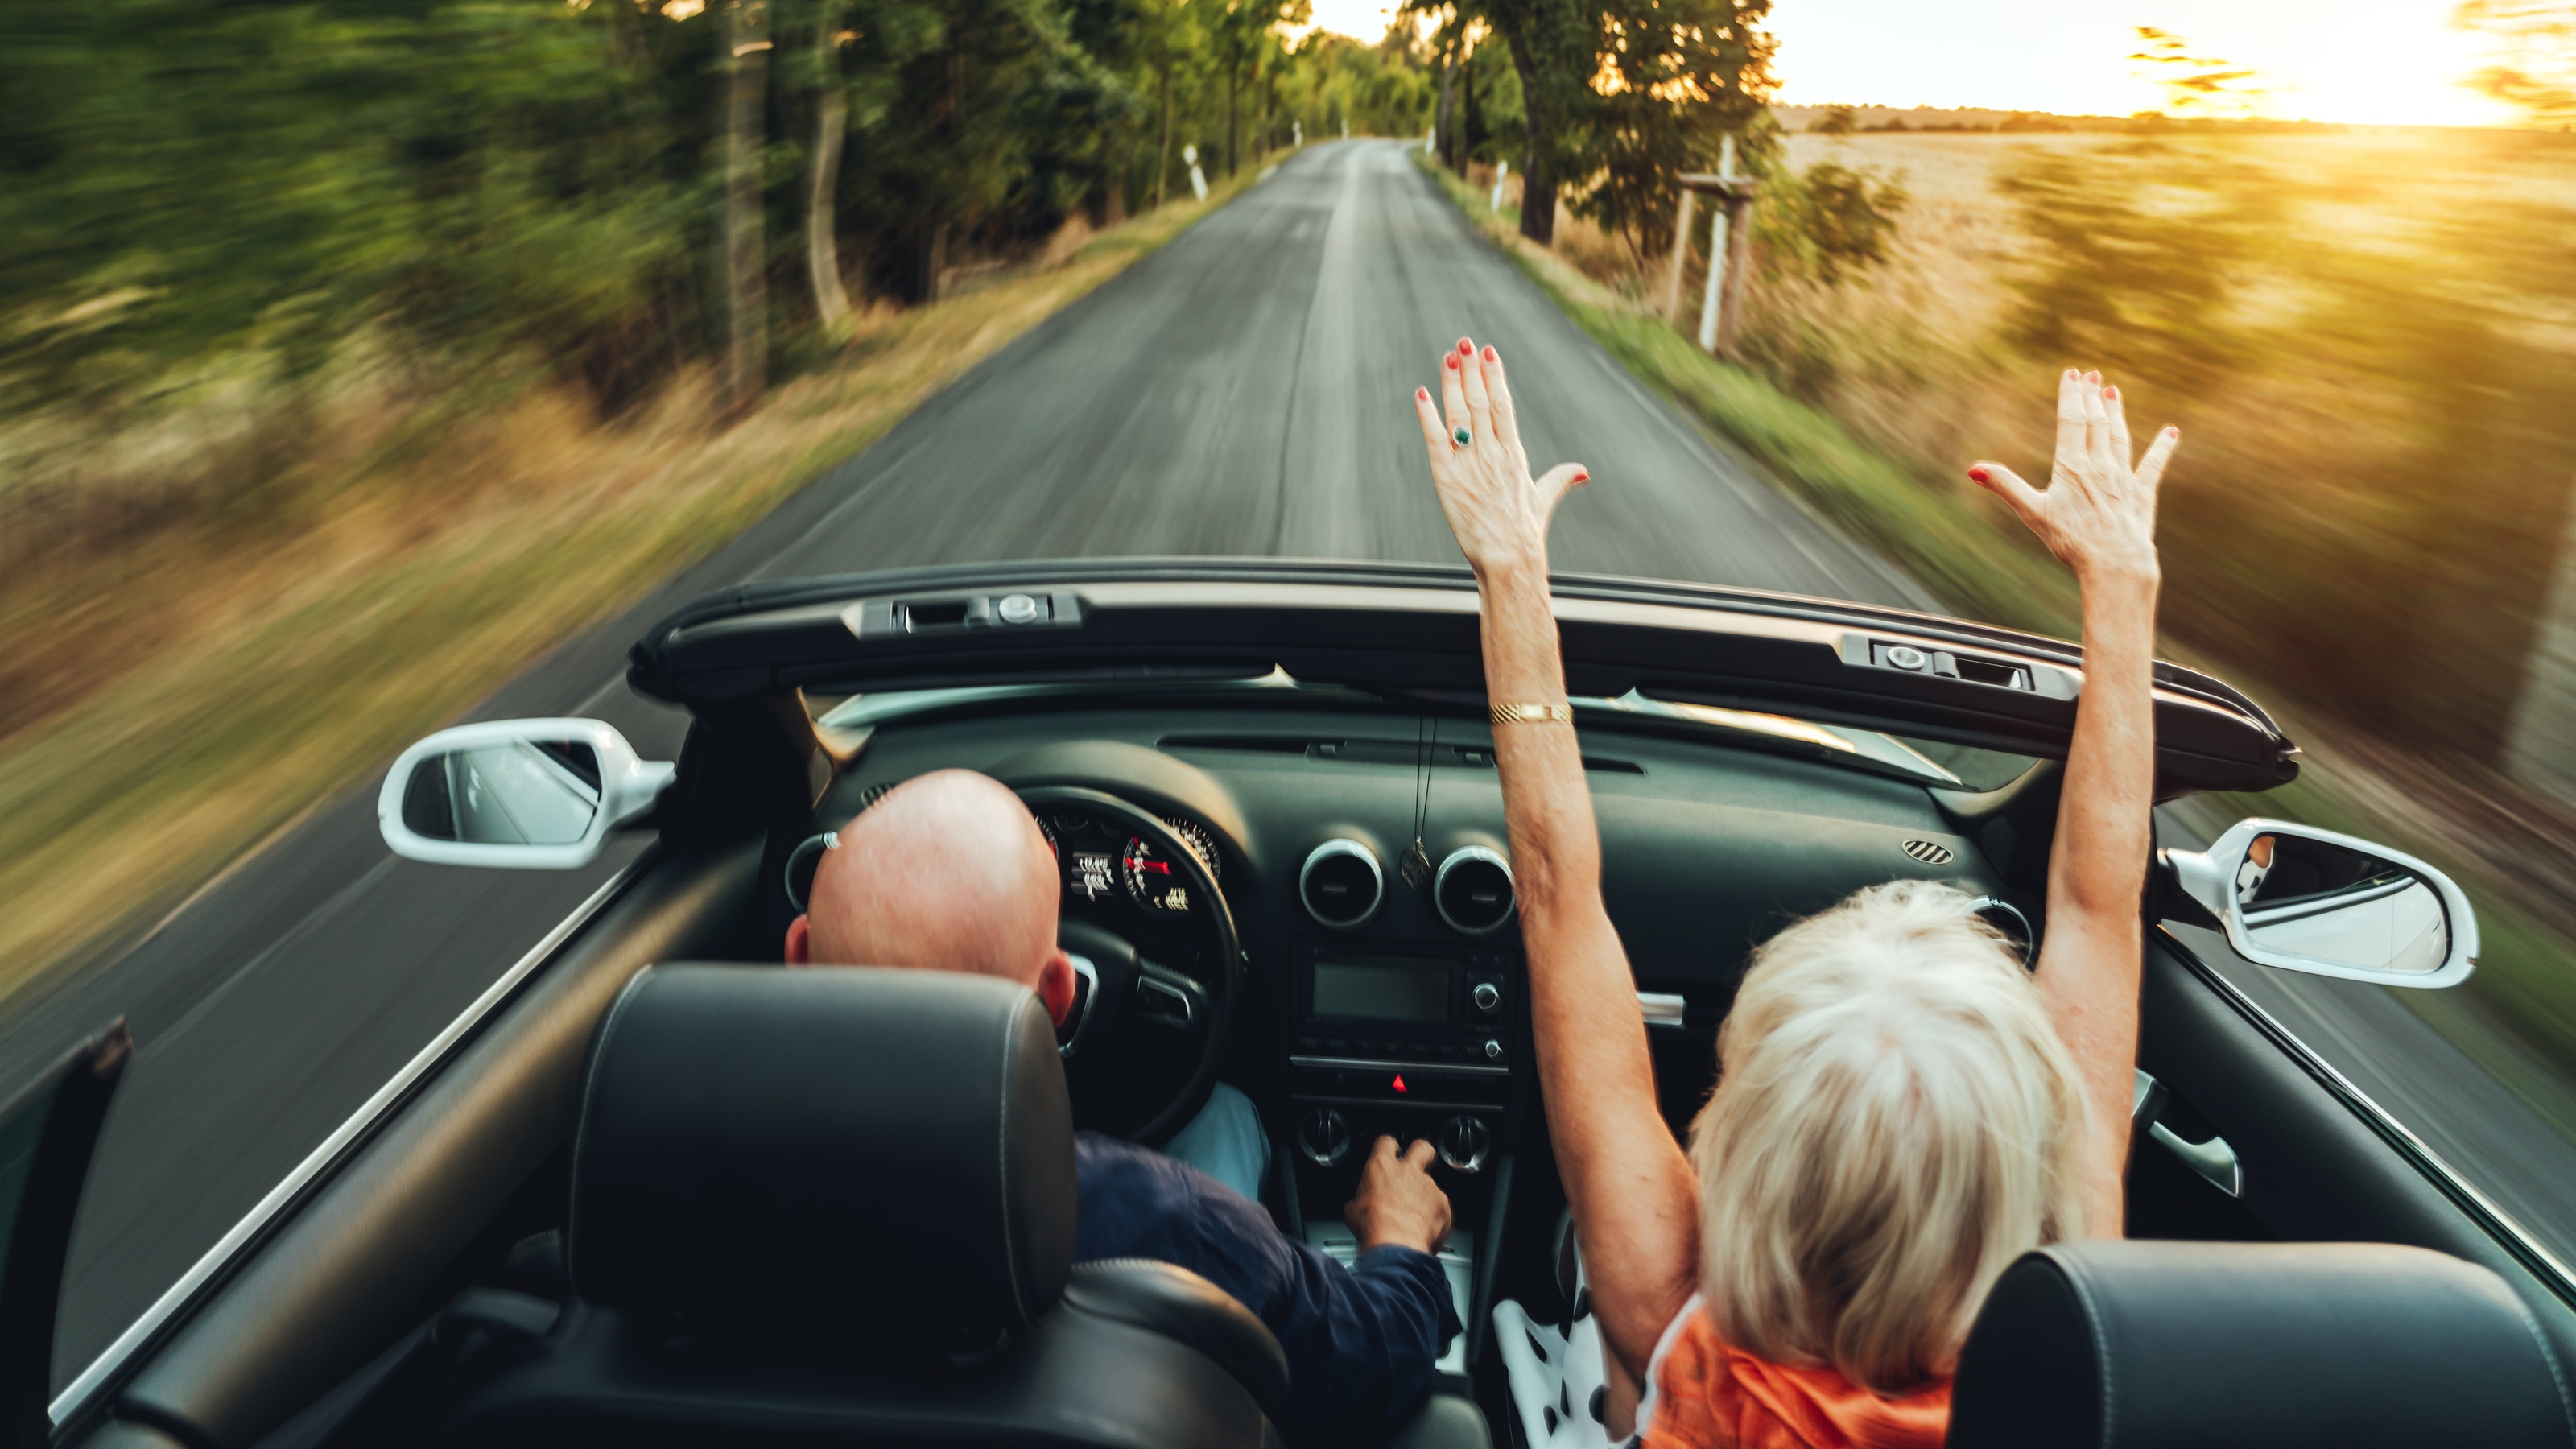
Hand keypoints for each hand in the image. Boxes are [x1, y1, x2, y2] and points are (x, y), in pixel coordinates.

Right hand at [1345, 1136, 1452, 1255]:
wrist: (1396, 1245)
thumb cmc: (1373, 1228)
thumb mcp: (1353, 1211)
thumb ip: (1360, 1200)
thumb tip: (1358, 1206)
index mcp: (1381, 1167)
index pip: (1386, 1142)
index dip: (1388, 1147)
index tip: (1389, 1153)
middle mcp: (1408, 1171)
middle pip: (1422, 1148)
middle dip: (1422, 1154)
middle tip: (1418, 1165)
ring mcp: (1429, 1186)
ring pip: (1431, 1185)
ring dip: (1425, 1198)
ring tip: (1415, 1219)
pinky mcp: (1443, 1204)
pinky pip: (1441, 1207)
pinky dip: (1435, 1218)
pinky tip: (1425, 1231)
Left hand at [1412, 336, 1587, 576]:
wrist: (1509, 559)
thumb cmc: (1525, 532)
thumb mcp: (1544, 499)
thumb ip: (1560, 479)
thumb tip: (1582, 471)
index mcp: (1515, 453)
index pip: (1503, 405)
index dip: (1494, 376)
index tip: (1488, 352)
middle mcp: (1493, 453)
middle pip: (1480, 402)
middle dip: (1471, 370)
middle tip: (1463, 343)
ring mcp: (1470, 464)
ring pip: (1460, 415)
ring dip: (1452, 383)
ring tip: (1448, 357)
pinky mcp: (1447, 478)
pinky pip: (1436, 439)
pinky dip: (1428, 416)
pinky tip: (1422, 393)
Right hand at [1970, 369, 2174, 584]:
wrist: (2115, 562)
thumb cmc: (2072, 540)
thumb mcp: (2033, 513)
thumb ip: (2005, 486)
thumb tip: (1973, 469)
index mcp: (2072, 467)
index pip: (2071, 421)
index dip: (2072, 396)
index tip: (2072, 374)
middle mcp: (2100, 466)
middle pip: (2096, 423)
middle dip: (2093, 397)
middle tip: (2093, 375)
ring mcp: (2123, 478)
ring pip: (2120, 438)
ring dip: (2116, 414)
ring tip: (2114, 392)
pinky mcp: (2142, 494)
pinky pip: (2153, 465)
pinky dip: (2163, 447)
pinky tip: (2172, 432)